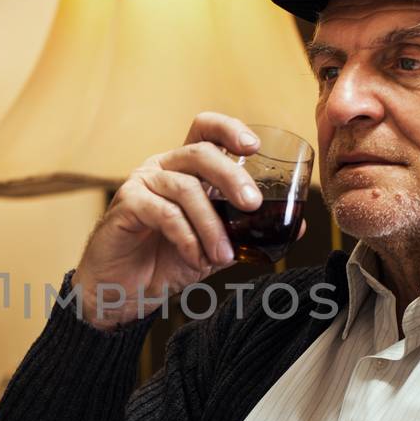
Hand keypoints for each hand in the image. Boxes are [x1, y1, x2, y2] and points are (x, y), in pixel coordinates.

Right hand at [72, 112, 263, 327]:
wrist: (121, 292)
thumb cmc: (164, 263)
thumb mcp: (215, 248)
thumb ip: (247, 234)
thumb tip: (298, 225)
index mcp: (185, 169)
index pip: (205, 129)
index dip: (229, 129)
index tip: (254, 146)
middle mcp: (163, 167)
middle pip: (200, 151)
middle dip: (231, 176)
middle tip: (251, 205)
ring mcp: (142, 182)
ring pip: (185, 188)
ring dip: (210, 224)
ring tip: (222, 255)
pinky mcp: (126, 204)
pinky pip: (163, 212)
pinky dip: (186, 237)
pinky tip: (195, 258)